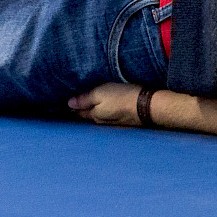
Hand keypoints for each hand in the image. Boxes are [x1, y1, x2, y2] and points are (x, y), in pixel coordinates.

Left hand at [68, 82, 189, 128]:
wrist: (148, 106)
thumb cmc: (122, 98)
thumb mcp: (100, 94)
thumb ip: (84, 98)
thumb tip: (69, 103)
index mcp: (94, 115)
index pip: (79, 111)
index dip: (74, 105)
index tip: (69, 99)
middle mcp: (103, 122)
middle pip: (89, 115)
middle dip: (84, 108)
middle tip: (79, 100)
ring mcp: (115, 122)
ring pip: (101, 115)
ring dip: (97, 109)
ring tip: (94, 101)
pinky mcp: (125, 119)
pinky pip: (112, 115)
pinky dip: (109, 110)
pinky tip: (111, 106)